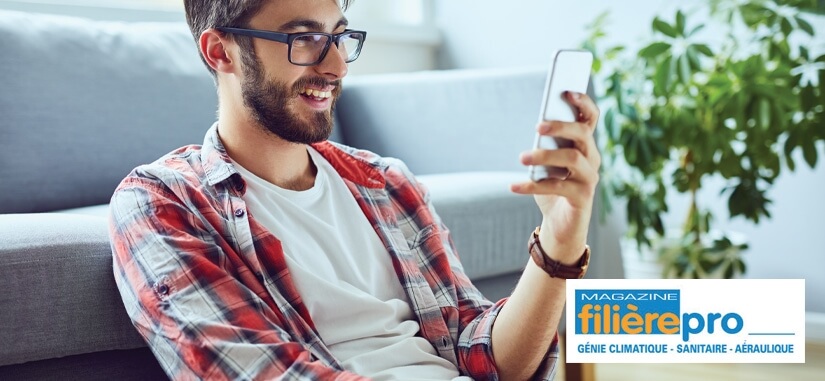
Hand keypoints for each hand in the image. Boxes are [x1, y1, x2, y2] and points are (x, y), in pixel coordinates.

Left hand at [510, 91, 600, 262]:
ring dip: (545, 155)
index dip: (583, 102)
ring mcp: (589, 178)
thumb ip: (546, 145)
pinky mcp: (583, 198)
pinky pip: (558, 187)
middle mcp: (592, 158)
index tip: (566, 91)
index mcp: (584, 144)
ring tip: (522, 158)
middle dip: (561, 126)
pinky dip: (532, 185)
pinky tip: (513, 186)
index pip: (590, 118)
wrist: (561, 225)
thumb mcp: (547, 163)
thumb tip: (538, 127)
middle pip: (582, 134)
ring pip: (572, 159)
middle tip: (538, 125)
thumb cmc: (552, 186)